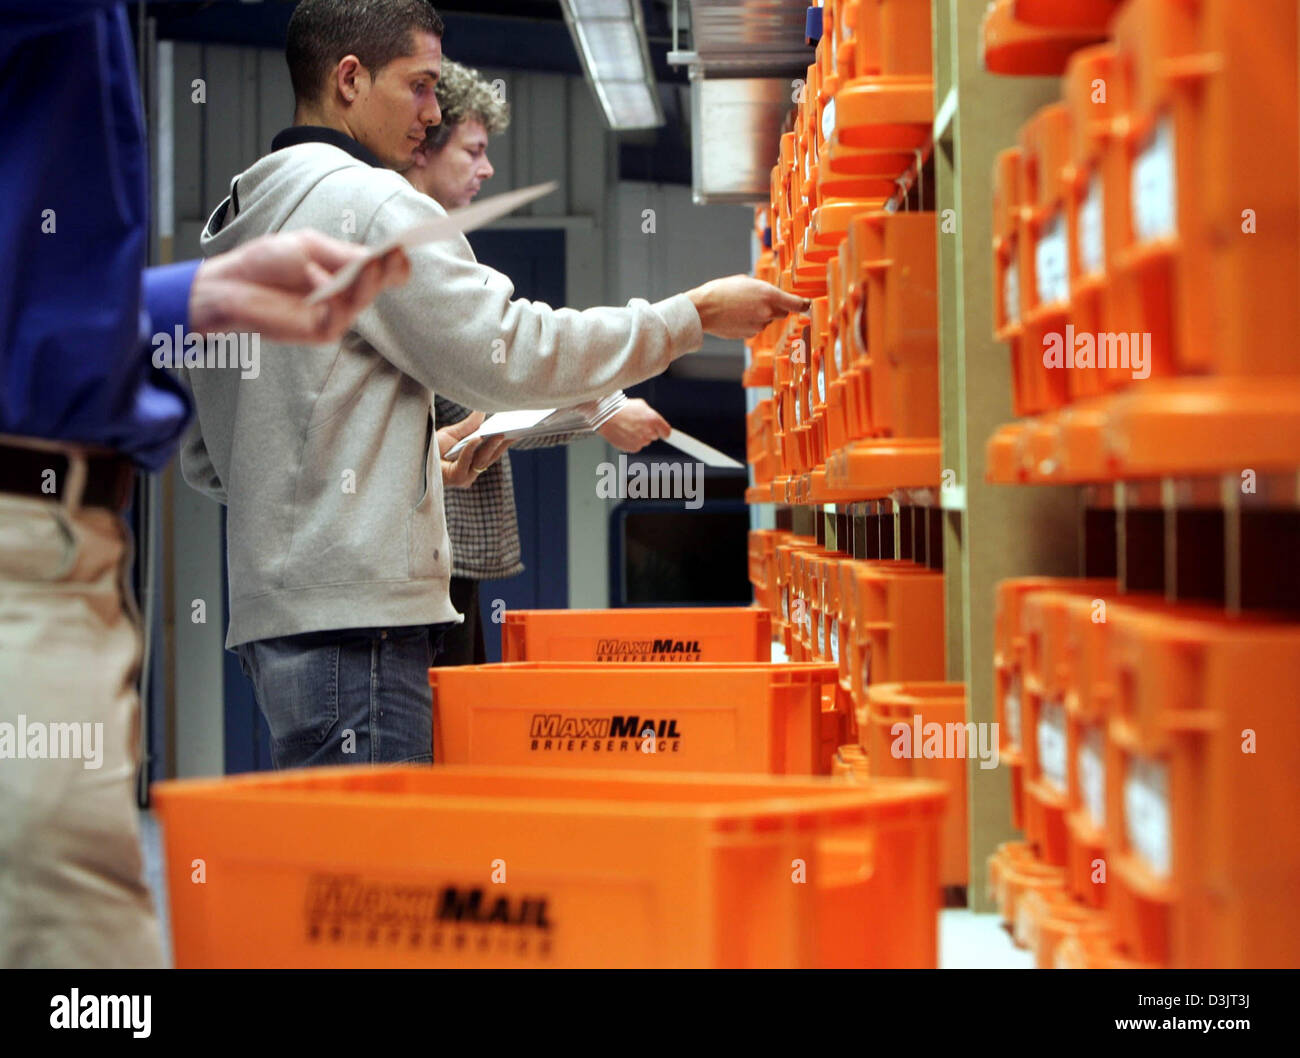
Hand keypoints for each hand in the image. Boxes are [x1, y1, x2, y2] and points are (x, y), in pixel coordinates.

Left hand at [189, 230, 409, 342]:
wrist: (229, 284)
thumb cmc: (265, 264)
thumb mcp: (308, 247)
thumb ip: (342, 253)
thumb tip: (379, 256)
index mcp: (347, 272)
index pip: (384, 270)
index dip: (396, 261)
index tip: (403, 246)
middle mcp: (347, 295)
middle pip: (379, 283)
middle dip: (387, 268)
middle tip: (393, 253)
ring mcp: (336, 315)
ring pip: (362, 298)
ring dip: (368, 280)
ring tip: (372, 261)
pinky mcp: (320, 331)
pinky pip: (339, 315)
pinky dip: (335, 295)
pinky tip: (320, 277)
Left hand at [437, 410, 511, 487]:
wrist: (414, 459)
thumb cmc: (432, 449)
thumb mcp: (453, 434)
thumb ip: (469, 426)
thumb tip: (482, 411)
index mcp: (474, 461)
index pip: (493, 451)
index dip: (505, 442)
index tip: (517, 430)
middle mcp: (472, 472)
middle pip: (491, 456)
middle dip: (502, 443)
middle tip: (512, 429)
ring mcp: (466, 477)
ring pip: (482, 460)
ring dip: (491, 446)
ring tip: (499, 432)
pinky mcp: (456, 478)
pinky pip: (466, 462)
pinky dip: (471, 449)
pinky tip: (475, 438)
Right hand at [597, 399, 670, 452]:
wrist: (606, 416)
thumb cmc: (621, 408)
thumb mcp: (641, 405)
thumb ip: (651, 414)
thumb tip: (656, 420)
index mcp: (653, 419)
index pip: (667, 432)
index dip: (664, 431)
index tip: (664, 433)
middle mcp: (649, 431)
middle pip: (654, 436)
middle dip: (648, 431)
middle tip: (637, 424)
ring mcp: (641, 441)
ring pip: (645, 441)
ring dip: (639, 436)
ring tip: (628, 427)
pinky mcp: (633, 448)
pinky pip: (636, 446)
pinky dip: (631, 441)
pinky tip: (624, 433)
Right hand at [685, 275, 808, 339]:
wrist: (703, 309)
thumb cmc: (722, 291)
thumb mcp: (746, 281)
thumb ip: (763, 288)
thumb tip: (771, 294)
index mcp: (769, 294)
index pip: (797, 303)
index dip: (804, 305)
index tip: (807, 305)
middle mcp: (767, 311)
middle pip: (783, 312)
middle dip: (777, 307)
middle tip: (760, 300)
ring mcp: (759, 325)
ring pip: (768, 320)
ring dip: (761, 315)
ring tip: (741, 307)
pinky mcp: (750, 335)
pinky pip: (756, 328)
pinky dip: (751, 323)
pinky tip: (737, 316)